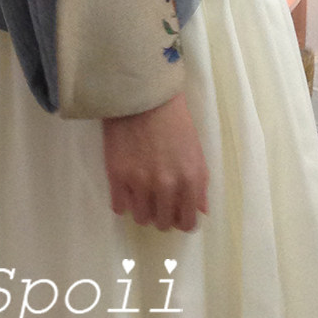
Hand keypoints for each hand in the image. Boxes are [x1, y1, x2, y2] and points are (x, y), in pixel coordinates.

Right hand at [101, 88, 208, 230]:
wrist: (143, 94)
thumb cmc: (174, 118)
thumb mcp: (195, 150)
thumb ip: (199, 183)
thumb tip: (200, 210)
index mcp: (190, 180)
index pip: (188, 222)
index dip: (182, 220)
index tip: (176, 211)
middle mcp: (166, 187)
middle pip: (163, 223)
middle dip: (162, 214)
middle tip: (157, 198)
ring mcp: (140, 183)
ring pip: (141, 218)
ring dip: (142, 208)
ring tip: (140, 192)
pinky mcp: (117, 176)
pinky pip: (119, 208)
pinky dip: (123, 201)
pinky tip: (126, 187)